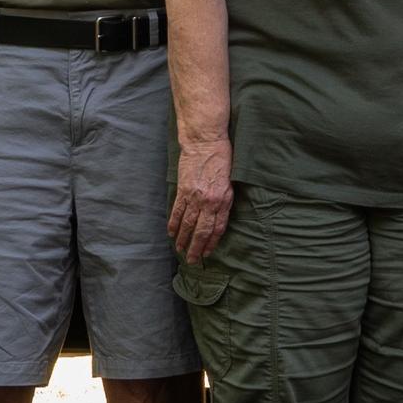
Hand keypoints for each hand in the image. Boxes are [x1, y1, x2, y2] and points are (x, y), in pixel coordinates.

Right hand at [169, 139, 234, 262]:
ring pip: (187, 224)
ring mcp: (195, 197)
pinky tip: (171, 233)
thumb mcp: (230, 182)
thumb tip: (219, 217)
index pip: (218, 228)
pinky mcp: (183, 190)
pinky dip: (173, 224)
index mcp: (224, 200)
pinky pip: (177, 211)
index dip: (212, 243)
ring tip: (180, 250)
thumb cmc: (222, 159)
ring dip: (183, 239)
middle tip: (191, 260)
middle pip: (202, 231)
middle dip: (196, 247)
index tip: (207, 253)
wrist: (206, 142)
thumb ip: (224, 200)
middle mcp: (209, 202)